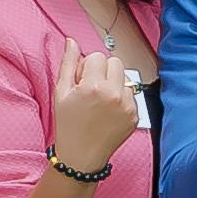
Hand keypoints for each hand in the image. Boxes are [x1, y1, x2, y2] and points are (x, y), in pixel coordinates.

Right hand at [51, 38, 145, 172]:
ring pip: (124, 78)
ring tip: (100, 103)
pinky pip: (131, 94)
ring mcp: (127, 106)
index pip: (97, 56)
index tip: (82, 82)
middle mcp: (114, 94)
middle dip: (103, 71)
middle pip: (115, 62)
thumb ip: (68, 63)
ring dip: (114, 84)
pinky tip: (108, 113)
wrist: (81, 156)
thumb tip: (71, 41)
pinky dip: (121, 99)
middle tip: (91, 90)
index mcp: (94, 86)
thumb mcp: (61, 92)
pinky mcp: (135, 116)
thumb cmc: (68, 124)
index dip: (87, 68)